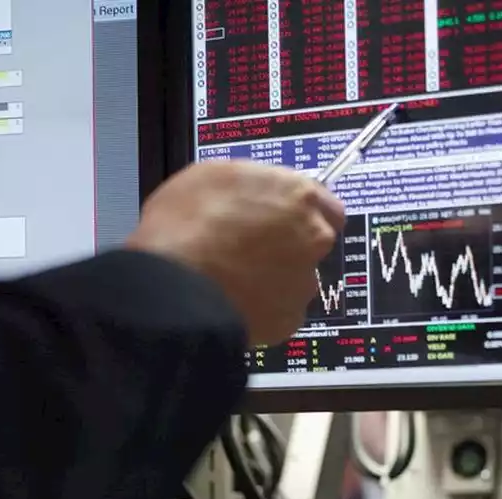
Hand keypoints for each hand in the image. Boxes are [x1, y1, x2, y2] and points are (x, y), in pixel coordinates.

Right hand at [132, 161, 344, 345]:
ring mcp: (304, 282)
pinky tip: (235, 301)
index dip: (304, 212)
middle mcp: (313, 237)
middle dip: (292, 244)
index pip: (327, 205)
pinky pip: (280, 310)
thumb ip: (252, 184)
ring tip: (235, 278)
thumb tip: (257, 194)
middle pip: (315, 242)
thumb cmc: (184, 225)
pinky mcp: (291, 319)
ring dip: (275, 277)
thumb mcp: (210, 176)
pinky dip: (264, 307)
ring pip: (297, 278)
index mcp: (298, 195)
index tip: (284, 218)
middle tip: (253, 248)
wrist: (174, 287)